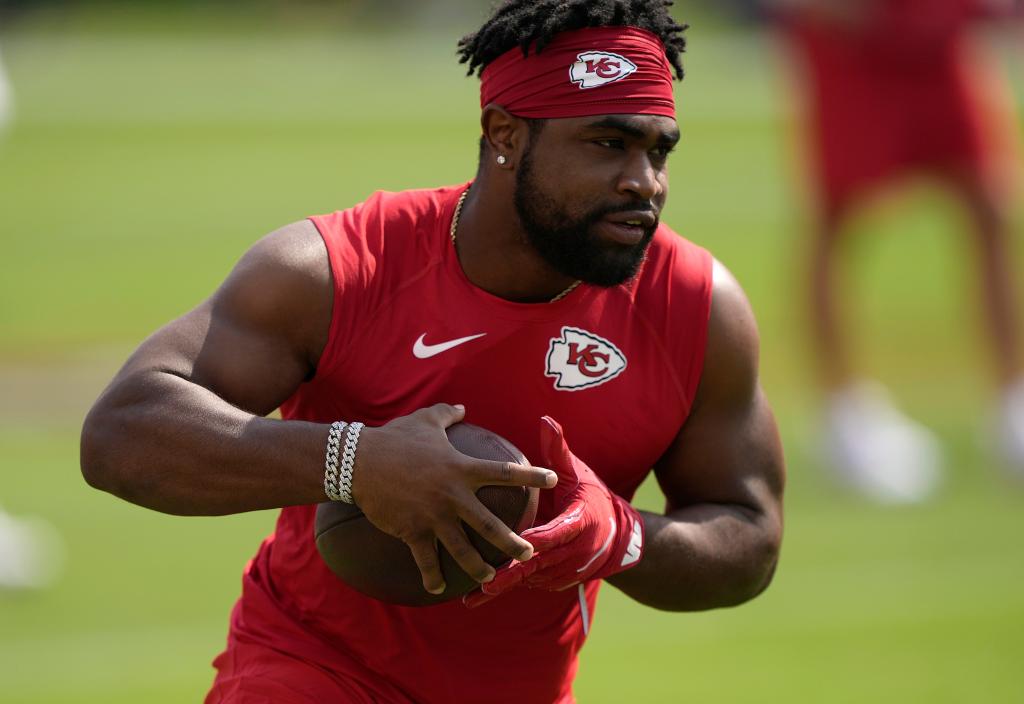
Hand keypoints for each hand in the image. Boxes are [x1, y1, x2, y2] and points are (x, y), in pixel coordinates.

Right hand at [350, 404, 557, 594]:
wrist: (358, 462)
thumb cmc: (393, 439)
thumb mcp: (425, 420)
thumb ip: (447, 414)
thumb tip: (461, 408)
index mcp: (461, 469)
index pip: (504, 472)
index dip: (531, 475)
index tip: (551, 479)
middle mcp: (453, 496)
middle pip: (491, 524)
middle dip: (512, 542)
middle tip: (529, 553)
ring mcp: (433, 517)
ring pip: (463, 549)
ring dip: (479, 566)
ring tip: (491, 576)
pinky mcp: (413, 531)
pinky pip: (426, 560)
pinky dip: (433, 576)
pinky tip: (439, 587)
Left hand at [465, 416, 643, 606]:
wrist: (622, 537)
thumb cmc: (593, 497)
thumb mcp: (579, 473)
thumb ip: (559, 451)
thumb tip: (546, 420)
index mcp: (580, 522)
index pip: (557, 532)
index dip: (539, 539)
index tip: (519, 543)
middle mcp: (576, 551)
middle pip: (541, 564)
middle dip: (513, 576)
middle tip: (485, 584)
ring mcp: (569, 570)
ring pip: (535, 578)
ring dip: (508, 584)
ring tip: (475, 592)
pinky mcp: (562, 581)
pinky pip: (536, 584)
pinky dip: (515, 586)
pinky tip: (485, 593)